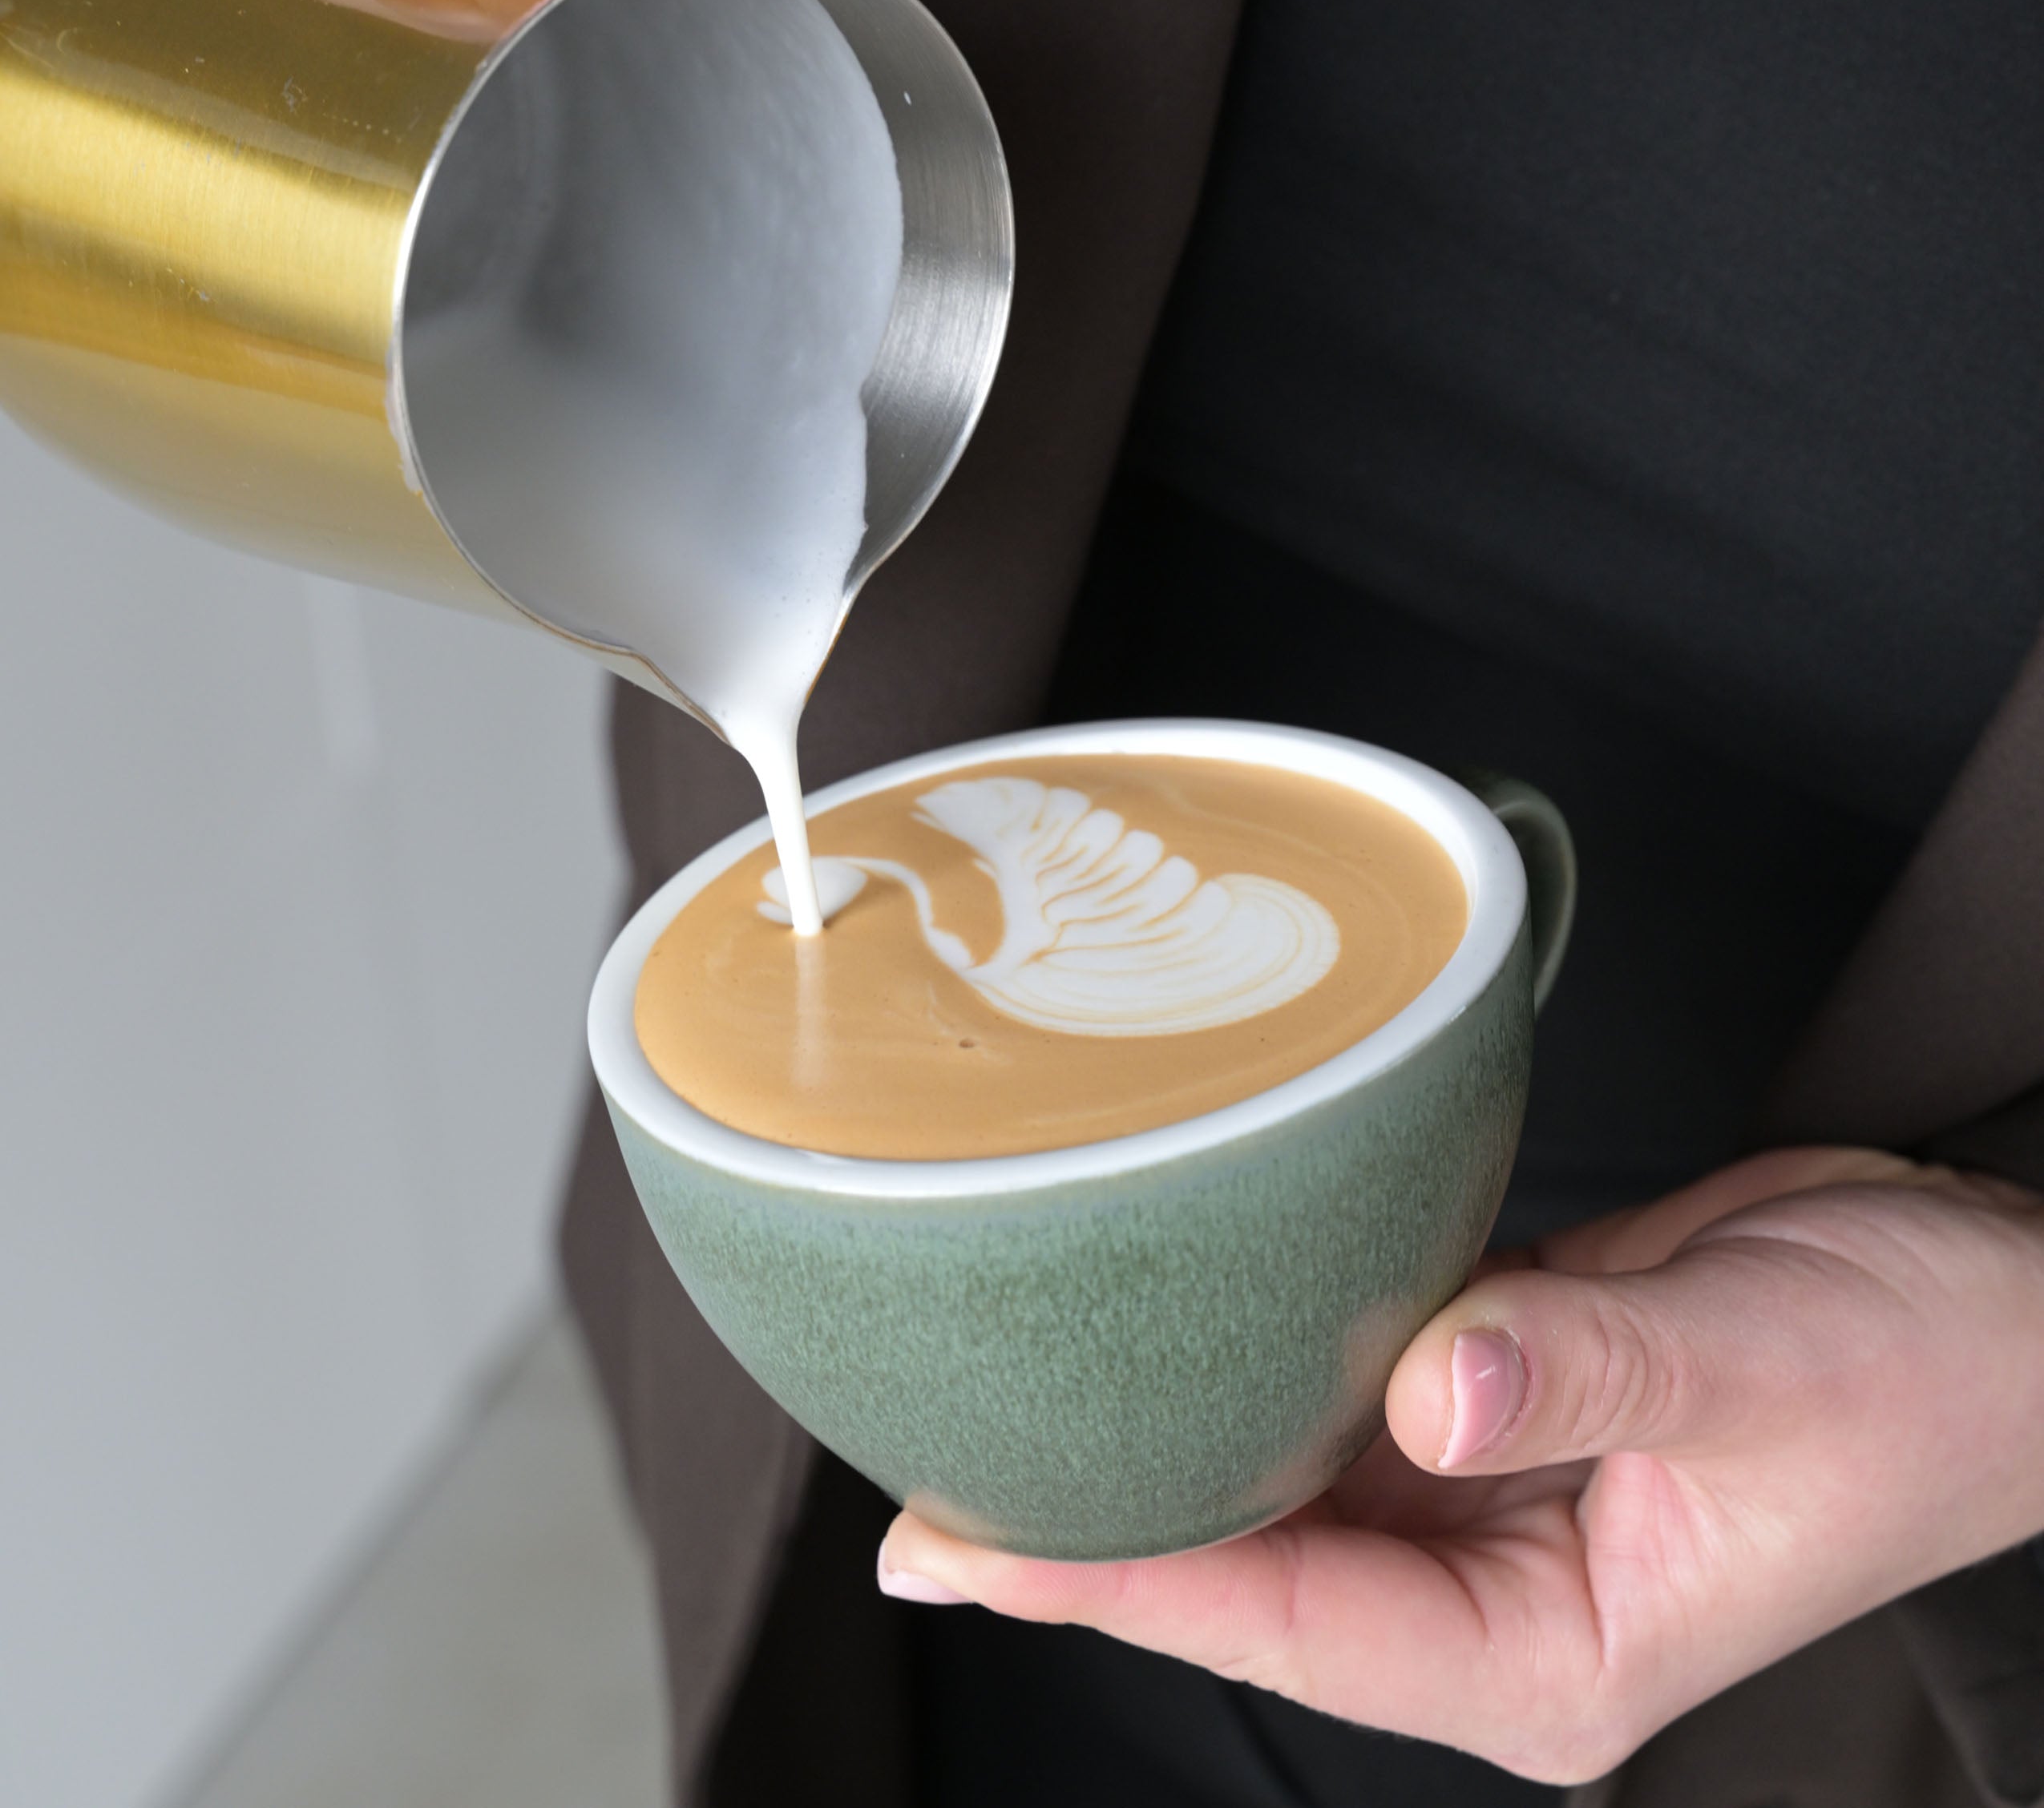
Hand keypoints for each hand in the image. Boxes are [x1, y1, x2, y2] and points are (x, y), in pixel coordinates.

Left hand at [879, 1147, 2043, 1784]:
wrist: (1997, 1301)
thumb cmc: (1923, 1372)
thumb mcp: (1764, 1372)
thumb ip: (1588, 1368)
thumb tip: (1432, 1383)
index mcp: (1552, 1654)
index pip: (1295, 1622)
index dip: (1122, 1578)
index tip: (971, 1541)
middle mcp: (1498, 1589)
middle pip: (1257, 1562)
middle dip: (1096, 1523)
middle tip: (925, 1473)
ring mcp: (1490, 1490)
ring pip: (1287, 1474)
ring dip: (1162, 1434)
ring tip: (1001, 1395)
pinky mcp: (1495, 1393)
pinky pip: (1345, 1383)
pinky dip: (1257, 1351)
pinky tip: (1165, 1315)